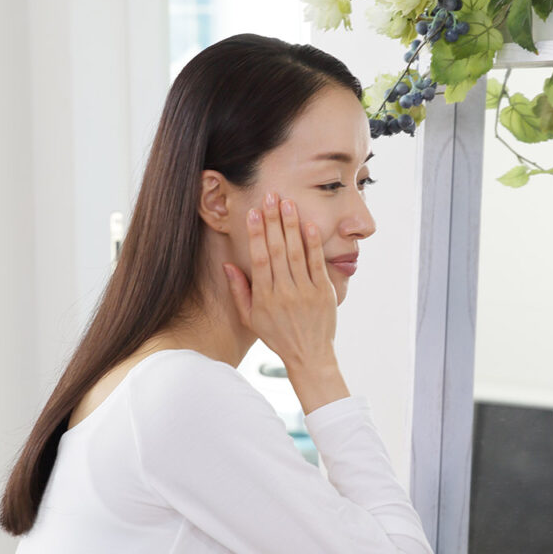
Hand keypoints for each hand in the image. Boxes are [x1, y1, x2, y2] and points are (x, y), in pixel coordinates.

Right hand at [223, 192, 347, 412]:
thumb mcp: (251, 319)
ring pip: (297, 253)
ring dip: (291, 226)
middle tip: (271, 197)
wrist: (309, 356)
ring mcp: (306, 292)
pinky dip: (313, 244)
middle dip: (273, 222)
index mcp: (265, 298)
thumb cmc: (278, 337)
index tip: (253, 214)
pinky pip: (317, 264)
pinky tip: (308, 225)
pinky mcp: (324, 292)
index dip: (255, 235)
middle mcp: (284, 293)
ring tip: (288, 203)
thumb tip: (228, 265)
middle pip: (277, 251)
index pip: (259, 260)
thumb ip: (240, 291)